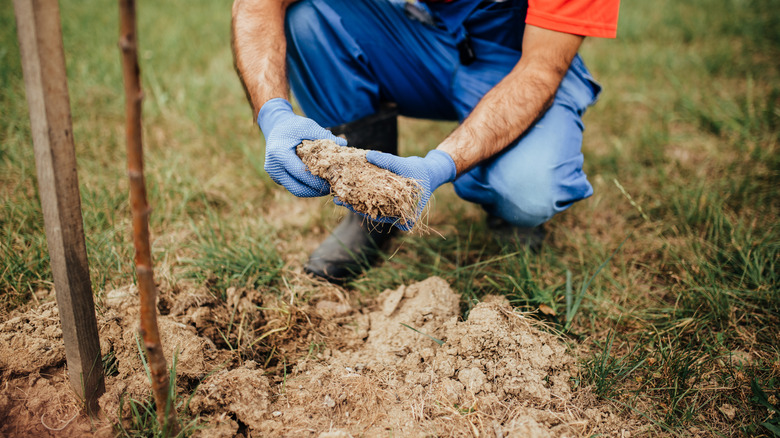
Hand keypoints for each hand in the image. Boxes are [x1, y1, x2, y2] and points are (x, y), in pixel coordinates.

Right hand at [258, 98, 346, 196]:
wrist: (275, 126)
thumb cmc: (293, 125)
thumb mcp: (307, 126)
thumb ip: (323, 135)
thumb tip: (343, 144)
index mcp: (279, 154)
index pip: (301, 174)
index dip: (318, 180)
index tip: (333, 180)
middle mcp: (274, 167)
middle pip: (297, 189)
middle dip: (316, 191)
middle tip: (331, 188)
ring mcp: (274, 174)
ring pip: (296, 190)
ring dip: (312, 191)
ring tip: (327, 186)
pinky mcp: (277, 177)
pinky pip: (294, 186)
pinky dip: (306, 186)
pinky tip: (318, 182)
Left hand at [337, 149, 456, 230]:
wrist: (430, 171)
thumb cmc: (420, 170)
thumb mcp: (404, 165)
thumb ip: (386, 161)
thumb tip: (368, 154)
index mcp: (404, 219)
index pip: (379, 216)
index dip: (361, 210)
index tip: (347, 204)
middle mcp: (397, 219)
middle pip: (372, 213)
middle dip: (354, 205)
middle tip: (337, 199)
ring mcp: (393, 212)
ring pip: (371, 208)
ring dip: (355, 201)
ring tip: (338, 195)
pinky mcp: (388, 204)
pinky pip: (373, 201)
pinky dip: (362, 195)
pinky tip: (348, 189)